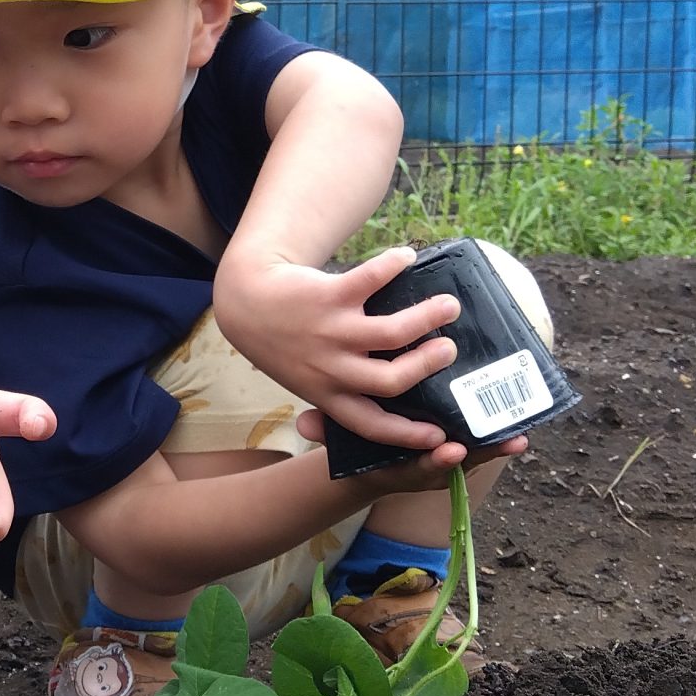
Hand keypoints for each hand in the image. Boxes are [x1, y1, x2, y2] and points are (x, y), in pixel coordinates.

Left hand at [217, 243, 468, 449]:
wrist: (245, 303)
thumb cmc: (287, 345)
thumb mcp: (308, 380)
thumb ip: (342, 393)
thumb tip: (397, 404)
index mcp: (329, 395)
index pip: (371, 425)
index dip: (407, 435)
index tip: (441, 437)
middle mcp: (331, 370)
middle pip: (390, 380)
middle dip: (427, 367)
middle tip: (450, 349)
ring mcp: (330, 333)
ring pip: (389, 333)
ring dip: (426, 318)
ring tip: (449, 306)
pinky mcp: (327, 296)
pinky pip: (368, 279)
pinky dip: (392, 265)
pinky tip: (407, 257)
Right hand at [288, 410, 528, 487]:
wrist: (367, 465)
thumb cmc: (353, 447)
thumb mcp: (335, 440)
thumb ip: (323, 431)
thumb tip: (304, 423)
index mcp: (398, 470)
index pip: (419, 468)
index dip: (436, 461)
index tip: (452, 452)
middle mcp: (424, 469)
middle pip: (457, 465)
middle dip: (481, 454)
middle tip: (505, 443)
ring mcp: (442, 462)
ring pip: (474, 456)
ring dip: (497, 446)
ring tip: (520, 436)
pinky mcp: (454, 449)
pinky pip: (478, 444)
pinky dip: (496, 436)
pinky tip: (519, 424)